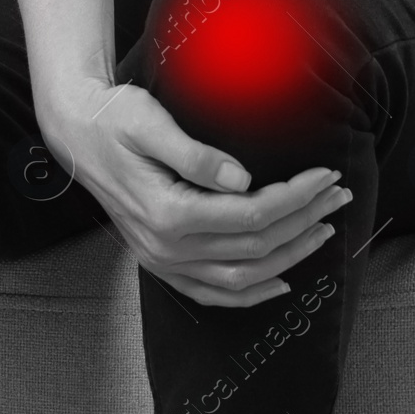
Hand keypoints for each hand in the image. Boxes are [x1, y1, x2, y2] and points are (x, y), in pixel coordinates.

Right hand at [37, 78, 352, 306]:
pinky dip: (250, 294)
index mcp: (167, 212)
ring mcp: (162, 261)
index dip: (295, 198)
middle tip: (338, 195)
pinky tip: (281, 283)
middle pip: (255, 246)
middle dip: (304, 221)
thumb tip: (242, 179)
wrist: (76, 134)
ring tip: (323, 230)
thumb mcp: (150, 122)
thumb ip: (195, 155)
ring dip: (289, 257)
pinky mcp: (160, 263)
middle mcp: (165, 247)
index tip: (325, 175)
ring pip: (241, 276)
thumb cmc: (114, 119)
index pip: (251, 215)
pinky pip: (212, 293)